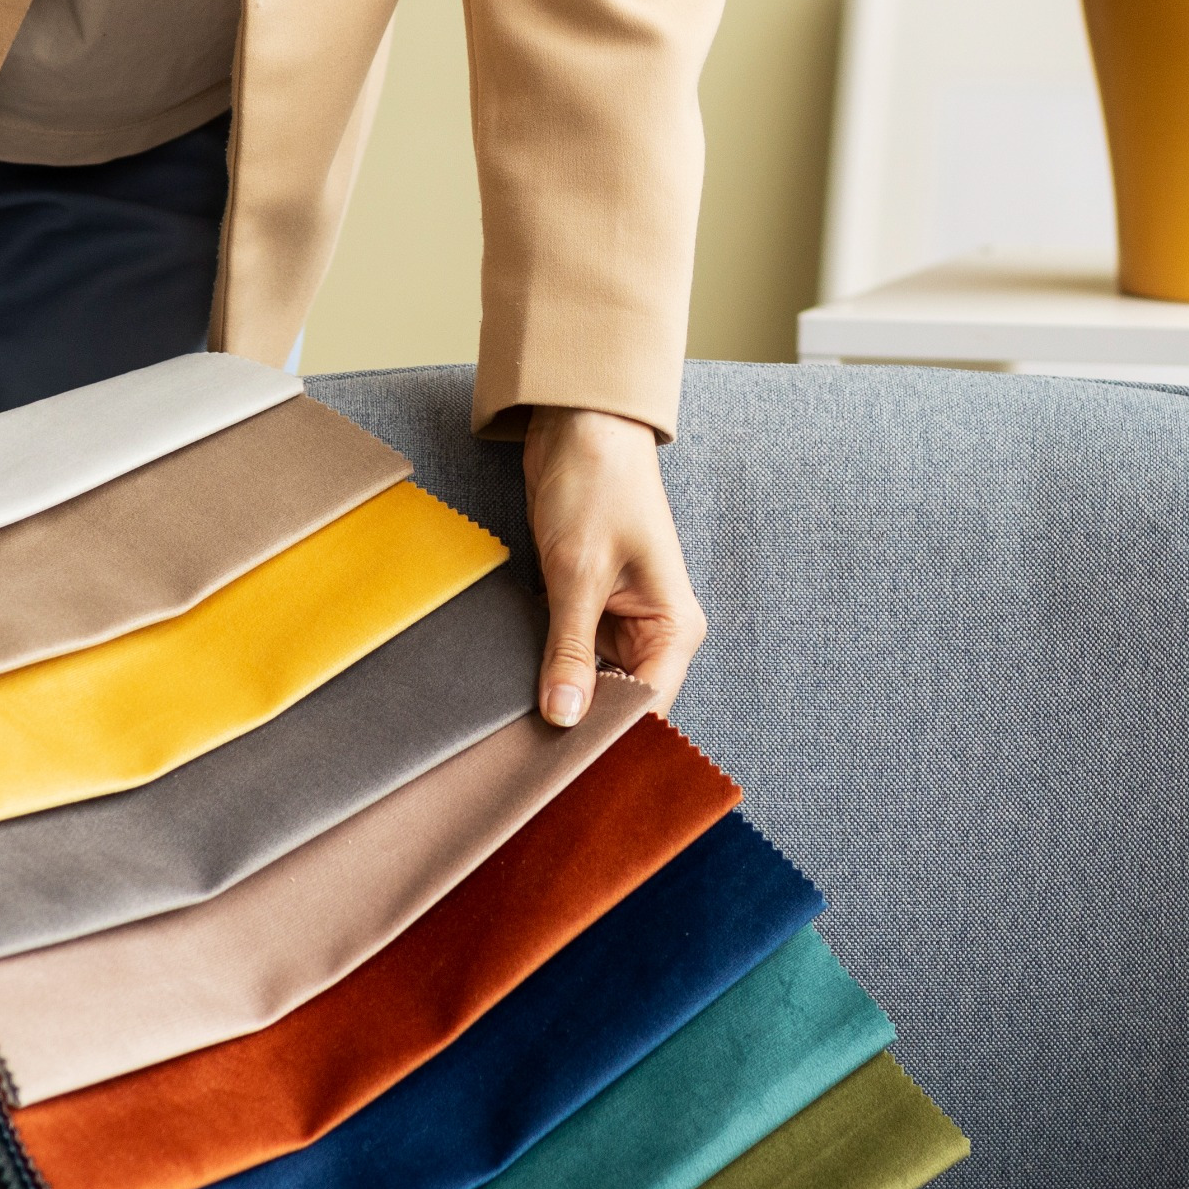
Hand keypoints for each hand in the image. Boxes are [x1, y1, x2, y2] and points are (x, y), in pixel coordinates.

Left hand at [521, 407, 704, 725]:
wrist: (578, 426)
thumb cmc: (597, 486)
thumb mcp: (579, 573)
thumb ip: (571, 650)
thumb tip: (565, 717)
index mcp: (674, 627)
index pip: (647, 706)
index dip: (606, 735)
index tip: (560, 762)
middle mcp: (654, 631)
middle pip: (620, 701)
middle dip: (580, 720)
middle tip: (529, 753)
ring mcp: (620, 620)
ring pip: (591, 681)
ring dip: (558, 693)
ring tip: (515, 725)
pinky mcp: (587, 607)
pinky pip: (569, 654)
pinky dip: (546, 666)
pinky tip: (514, 685)